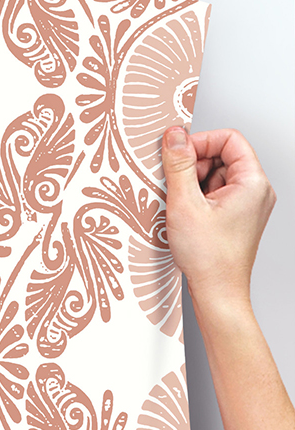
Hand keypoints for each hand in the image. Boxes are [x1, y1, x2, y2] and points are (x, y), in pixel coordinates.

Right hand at [161, 126, 276, 307]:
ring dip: (192, 184)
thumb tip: (174, 136)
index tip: (176, 152)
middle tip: (175, 184)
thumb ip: (179, 165)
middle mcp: (255, 192)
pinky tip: (184, 215)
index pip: (229, 140)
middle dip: (194, 165)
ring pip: (216, 177)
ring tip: (180, 206)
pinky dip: (196, 199)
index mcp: (252, 183)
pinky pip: (214, 195)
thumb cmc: (210, 258)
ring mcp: (246, 206)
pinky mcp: (235, 218)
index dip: (200, 142)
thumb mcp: (185, 204)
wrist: (217, 292)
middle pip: (222, 157)